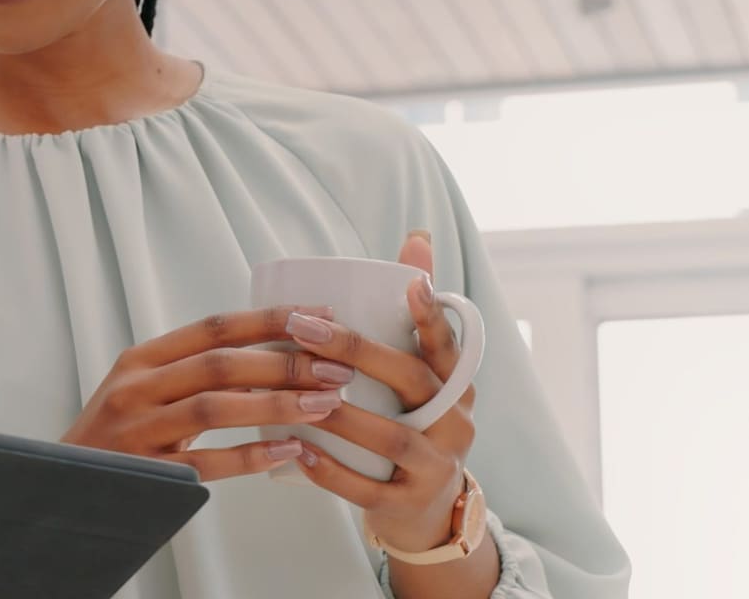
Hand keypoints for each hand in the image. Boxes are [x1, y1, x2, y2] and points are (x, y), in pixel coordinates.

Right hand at [62, 305, 354, 480]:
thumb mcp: (143, 391)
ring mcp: (137, 430)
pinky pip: (205, 462)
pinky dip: (250, 456)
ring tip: (324, 405)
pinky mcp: (145, 472)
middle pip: (219, 363)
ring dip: (276, 404)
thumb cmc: (116, 437)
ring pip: (214, 407)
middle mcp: (136, 387)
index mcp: (141, 359)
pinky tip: (288, 451)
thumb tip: (269, 359)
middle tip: (336, 369)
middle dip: (285, 362)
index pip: (213, 328)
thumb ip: (192, 373)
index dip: (269, 319)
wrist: (64, 484)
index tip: (319, 317)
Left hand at [283, 232, 477, 552]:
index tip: (412, 284)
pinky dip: (331, 471)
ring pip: (390, 438)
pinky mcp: (409, 504)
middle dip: (357, 352)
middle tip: (305, 328)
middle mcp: (455, 421)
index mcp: (455, 384)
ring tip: (294, 394)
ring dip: (339, 414)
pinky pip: (369, 488)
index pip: (447, 344)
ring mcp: (436, 466)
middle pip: (411, 381)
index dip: (432, 315)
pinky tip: (297, 450)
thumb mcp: (421, 375)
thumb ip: (411, 315)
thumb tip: (416, 235)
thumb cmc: (413, 423)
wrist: (428, 513)